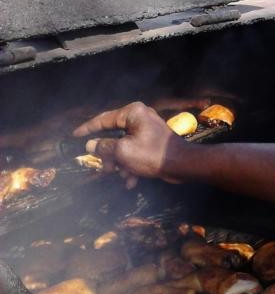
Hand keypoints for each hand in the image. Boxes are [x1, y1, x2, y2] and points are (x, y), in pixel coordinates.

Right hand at [73, 102, 187, 188]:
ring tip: (123, 176)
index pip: (103, 119)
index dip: (87, 128)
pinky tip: (132, 180)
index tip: (74, 135)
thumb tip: (90, 145)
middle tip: (106, 169)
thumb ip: (103, 147)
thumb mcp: (122, 151)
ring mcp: (146, 130)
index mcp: (132, 113)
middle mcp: (139, 117)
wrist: (182, 165)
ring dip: (120, 163)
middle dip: (108, 155)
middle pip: (113, 136)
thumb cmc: (152, 154)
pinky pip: (134, 152)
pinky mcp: (151, 142)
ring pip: (122, 147)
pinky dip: (131, 166)